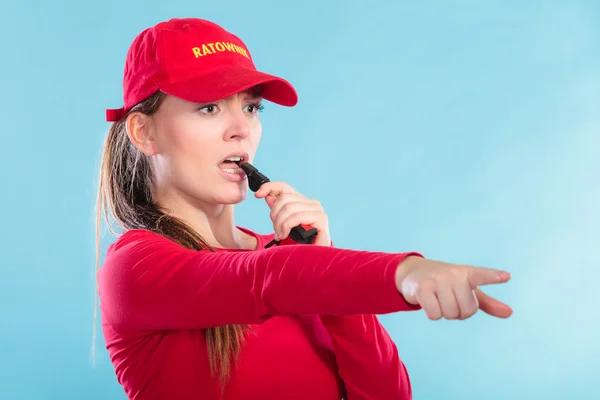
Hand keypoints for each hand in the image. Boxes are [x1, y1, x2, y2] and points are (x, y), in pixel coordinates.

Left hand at [254, 181, 330, 246]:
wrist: (311, 260)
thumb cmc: (298, 244)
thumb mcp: (282, 225)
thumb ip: (276, 210)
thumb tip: (267, 195)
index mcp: (302, 202)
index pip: (284, 187)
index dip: (269, 187)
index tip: (258, 195)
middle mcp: (311, 203)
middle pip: (284, 198)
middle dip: (275, 215)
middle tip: (276, 230)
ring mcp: (317, 210)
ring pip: (289, 207)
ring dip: (280, 223)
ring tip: (280, 235)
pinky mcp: (321, 219)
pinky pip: (296, 216)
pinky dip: (287, 226)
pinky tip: (285, 235)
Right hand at [395, 256, 512, 319]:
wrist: (414, 272)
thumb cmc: (446, 283)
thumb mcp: (467, 290)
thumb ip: (488, 302)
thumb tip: (510, 313)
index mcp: (467, 273)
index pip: (481, 276)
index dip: (493, 277)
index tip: (506, 276)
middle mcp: (453, 274)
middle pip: (466, 310)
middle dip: (459, 312)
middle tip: (450, 299)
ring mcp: (437, 280)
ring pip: (450, 314)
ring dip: (445, 313)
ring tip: (438, 299)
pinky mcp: (422, 288)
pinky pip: (434, 314)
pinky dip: (432, 313)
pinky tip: (428, 302)